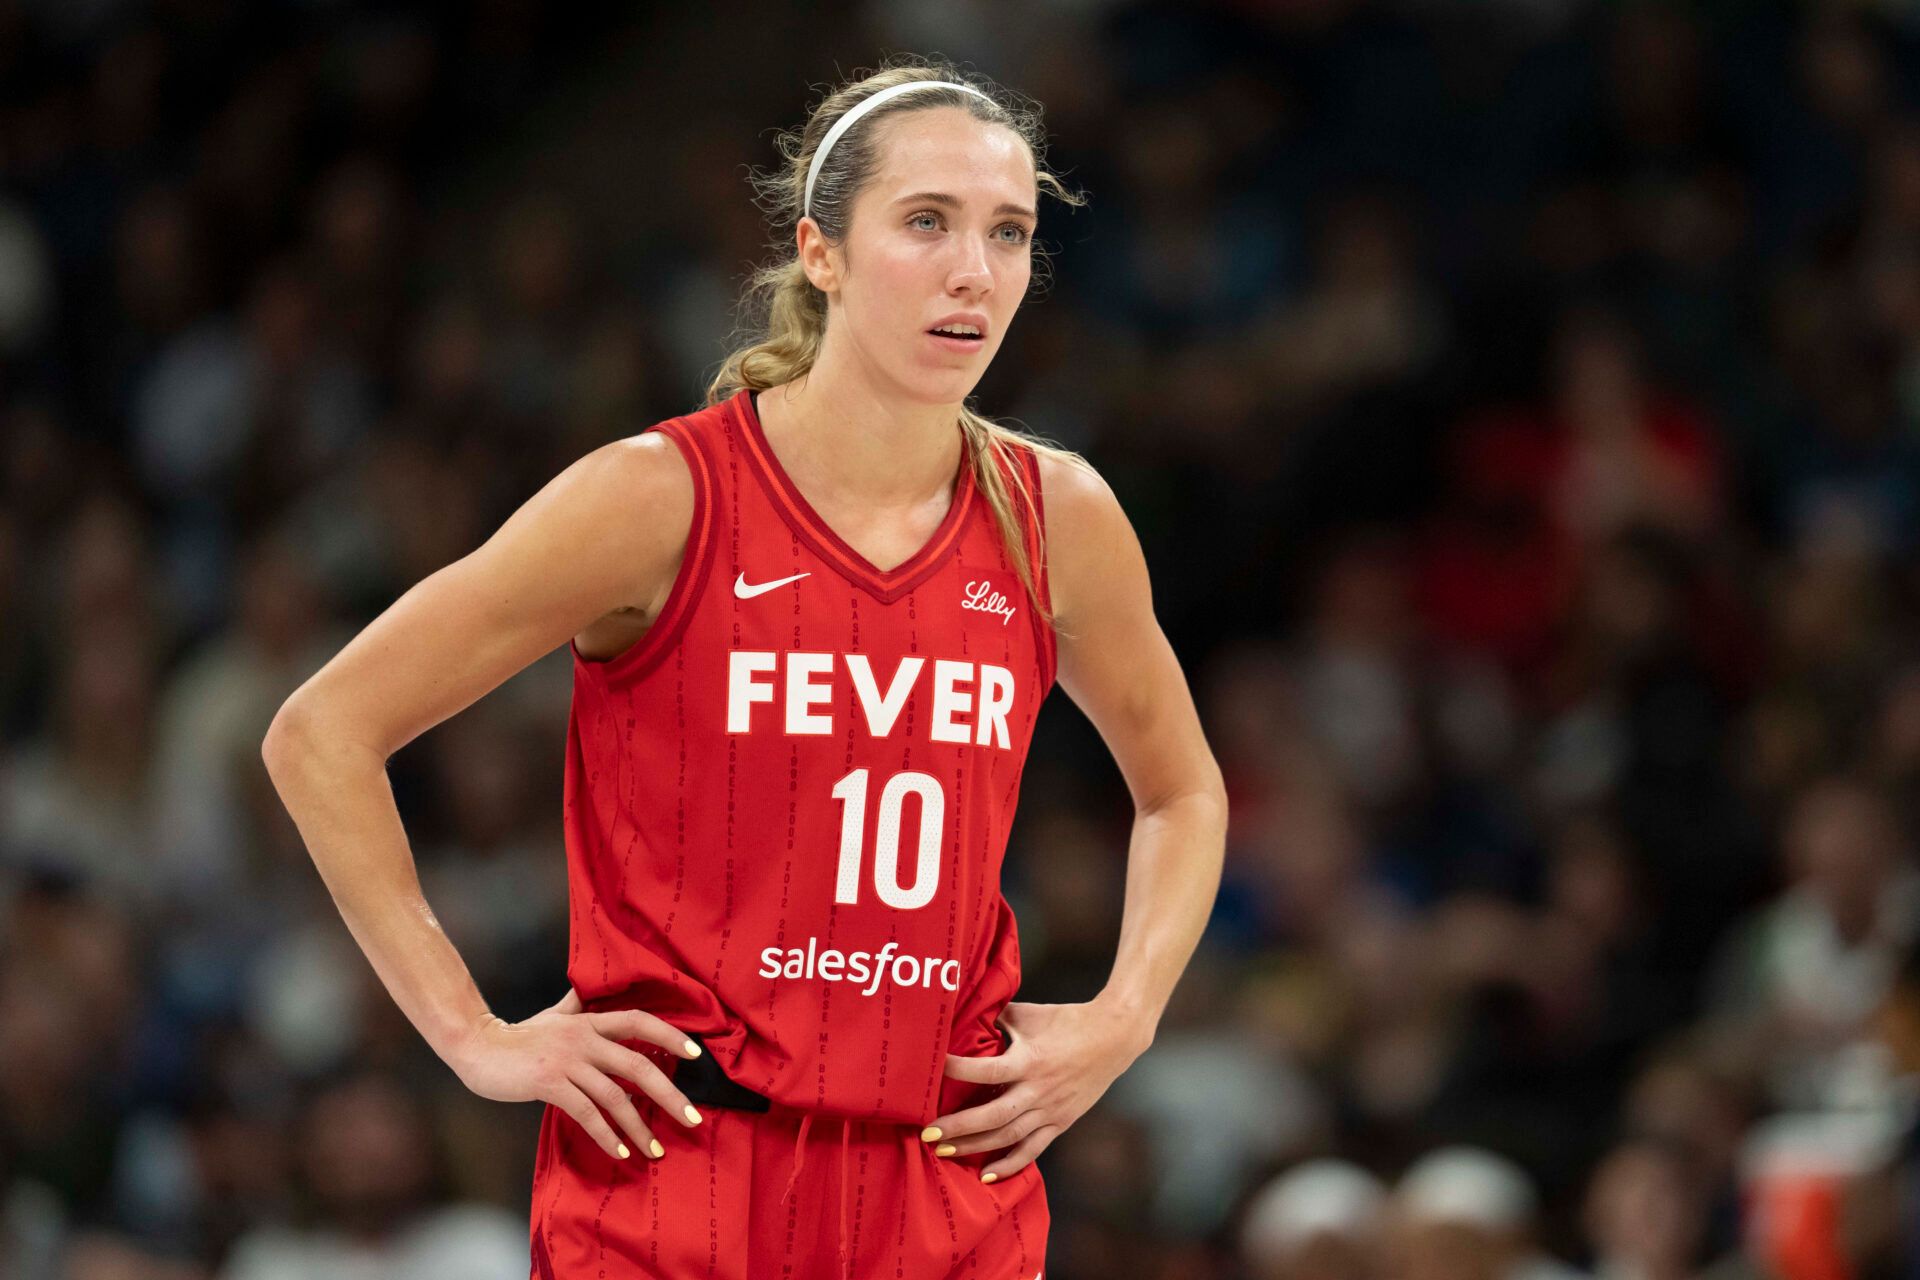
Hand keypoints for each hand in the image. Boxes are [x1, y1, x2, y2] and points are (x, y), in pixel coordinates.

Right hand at [447, 988, 704, 1161]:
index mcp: (589, 1021)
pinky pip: (586, 1113)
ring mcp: (567, 1060)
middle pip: (638, 1064)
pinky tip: (619, 1152)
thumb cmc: (518, 1035)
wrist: (476, 1046)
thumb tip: (586, 991)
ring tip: (655, 1150)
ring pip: (615, 1095)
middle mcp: (584, 1038)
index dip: (670, 1035)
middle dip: (670, 1094)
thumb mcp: (553, 1016)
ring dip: (639, 1127)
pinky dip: (606, 1135)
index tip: (697, 1054)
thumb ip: (575, 1006)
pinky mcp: (549, 1083)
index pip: (639, 1021)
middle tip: (694, 1119)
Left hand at [925, 999, 1150, 1182]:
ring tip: (943, 1151)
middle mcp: (1038, 1090)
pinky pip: (1032, 1149)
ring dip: (974, 1146)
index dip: (957, 1070)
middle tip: (927, 1133)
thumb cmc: (1067, 1019)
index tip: (931, 1069)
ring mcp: (1050, 1110)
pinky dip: (1009, 1164)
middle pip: (992, 1116)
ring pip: (1007, 1137)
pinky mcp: (1060, 1122)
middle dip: (957, 1127)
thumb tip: (964, 1017)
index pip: (986, 1070)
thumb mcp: (1029, 1014)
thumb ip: (997, 1019)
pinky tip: (986, 1174)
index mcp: (1029, 1060)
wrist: (1114, 1037)